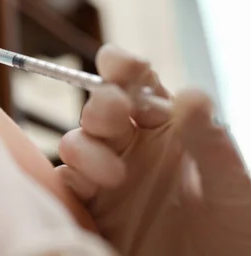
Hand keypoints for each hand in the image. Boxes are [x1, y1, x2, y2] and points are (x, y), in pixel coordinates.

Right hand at [57, 44, 250, 255]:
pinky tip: (95, 186)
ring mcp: (106, 176)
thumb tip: (191, 95)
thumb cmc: (234, 236)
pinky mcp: (88, 207)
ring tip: (115, 173)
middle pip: (102, 109)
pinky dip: (71, 177)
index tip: (116, 61)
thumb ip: (211, 143)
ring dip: (87, 146)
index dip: (123, 67)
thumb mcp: (232, 188)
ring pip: (77, 142)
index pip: (139, 85)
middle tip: (116, 110)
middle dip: (103, 104)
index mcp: (167, 130)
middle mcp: (132, 147)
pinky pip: (65, 182)